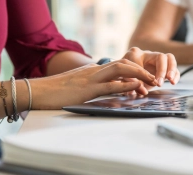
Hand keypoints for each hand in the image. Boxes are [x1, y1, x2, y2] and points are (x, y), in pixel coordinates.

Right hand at [31, 59, 157, 108]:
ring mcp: (91, 78)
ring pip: (121, 70)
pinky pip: (110, 85)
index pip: (119, 66)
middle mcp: (94, 71)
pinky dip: (125, 84)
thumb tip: (104, 91)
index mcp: (93, 71)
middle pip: (124, 64)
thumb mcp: (77, 88)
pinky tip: (137, 86)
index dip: (135, 70)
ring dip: (139, 74)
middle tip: (155, 79)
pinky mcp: (87, 89)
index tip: (146, 78)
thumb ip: (91, 87)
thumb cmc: (55, 92)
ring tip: (152, 81)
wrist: (37, 92)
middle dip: (142, 70)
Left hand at [122, 47, 179, 94]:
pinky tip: (173, 82)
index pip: (145, 58)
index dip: (147, 73)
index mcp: (135, 54)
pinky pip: (173, 67)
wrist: (125, 73)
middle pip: (161, 57)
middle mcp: (148, 54)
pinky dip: (175, 74)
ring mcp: (157, 59)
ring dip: (172, 70)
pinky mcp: (163, 67)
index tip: (151, 82)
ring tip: (171, 81)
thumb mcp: (124, 78)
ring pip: (169, 59)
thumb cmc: (124, 74)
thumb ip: (130, 83)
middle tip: (160, 83)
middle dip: (162, 70)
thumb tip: (138, 90)